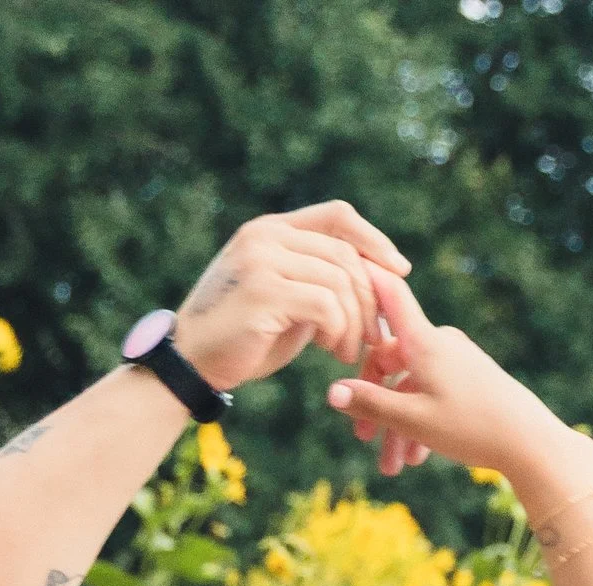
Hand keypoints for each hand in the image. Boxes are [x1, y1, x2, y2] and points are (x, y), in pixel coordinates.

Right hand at [170, 202, 408, 390]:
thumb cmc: (245, 337)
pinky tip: (332, 350)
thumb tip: (372, 273)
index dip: (375, 240)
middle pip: (345, 254)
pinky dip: (339, 331)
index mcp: (271, 229)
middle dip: (371, 298)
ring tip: (348, 350)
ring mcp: (261, 259)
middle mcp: (265, 235)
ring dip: (355, 322)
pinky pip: (326, 305)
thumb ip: (317, 278)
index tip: (400, 271)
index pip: (338, 215)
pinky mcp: (262, 291)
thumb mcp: (286, 298)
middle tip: (375, 337)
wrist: (192, 364)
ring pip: (339, 281)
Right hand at [323, 267, 592, 494]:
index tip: (345, 262)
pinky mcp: (472, 379)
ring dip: (398, 425)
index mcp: (424, 341)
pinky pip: (434, 394)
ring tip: (392, 467)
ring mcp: (458, 361)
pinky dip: (421, 422)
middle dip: (373, 400)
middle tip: (361, 439)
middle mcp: (440, 343)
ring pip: (412, 386)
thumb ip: (370, 404)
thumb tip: (331, 394)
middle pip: (391, 358)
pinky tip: (417, 459)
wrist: (531, 442)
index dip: (366, 277)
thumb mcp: (413, 419)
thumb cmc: (471, 427)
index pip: (389, 294)